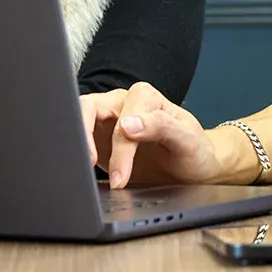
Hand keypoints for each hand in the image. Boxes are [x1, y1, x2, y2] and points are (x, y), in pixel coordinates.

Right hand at [80, 82, 240, 187]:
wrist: (194, 169)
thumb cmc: (194, 150)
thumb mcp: (187, 138)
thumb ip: (161, 126)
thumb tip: (128, 124)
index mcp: (144, 97)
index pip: (121, 117)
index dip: (119, 147)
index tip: (121, 174)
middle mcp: (123, 104)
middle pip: (88, 107)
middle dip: (85, 137)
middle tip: (90, 166)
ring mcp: (108, 121)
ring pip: (77, 119)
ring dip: (77, 143)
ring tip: (84, 168)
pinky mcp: (99, 140)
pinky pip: (80, 141)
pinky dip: (77, 153)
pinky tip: (83, 171)